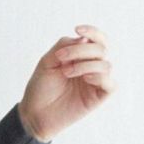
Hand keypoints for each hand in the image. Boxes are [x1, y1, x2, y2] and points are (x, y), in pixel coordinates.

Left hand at [17, 23, 115, 142]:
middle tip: (61, 59)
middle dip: (81, 50)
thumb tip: (85, 39)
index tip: (76, 29)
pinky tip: (85, 78)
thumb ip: (64, 45)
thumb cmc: (40, 88)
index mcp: (82, 57)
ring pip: (105, 65)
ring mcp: (96, 82)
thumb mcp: (48, 61)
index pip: (97, 40)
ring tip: (66, 73)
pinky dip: (100, 77)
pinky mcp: (99, 97)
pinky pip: (110, 84)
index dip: (92, 31)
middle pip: (101, 49)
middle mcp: (92, 68)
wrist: (34, 114)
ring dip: (85, 65)